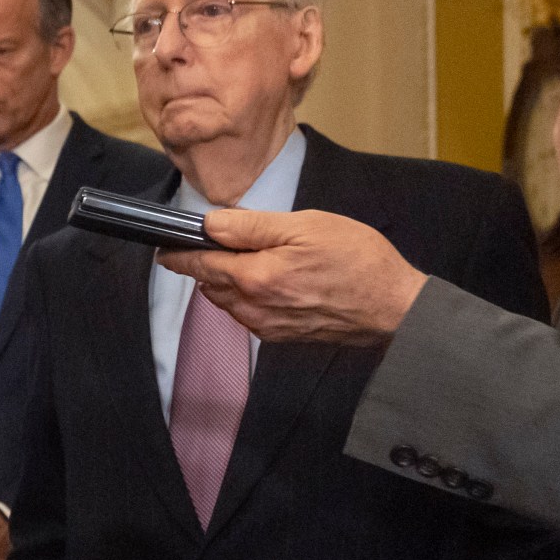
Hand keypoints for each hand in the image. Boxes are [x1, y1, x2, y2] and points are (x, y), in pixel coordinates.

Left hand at [156, 209, 427, 345]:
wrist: (394, 306)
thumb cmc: (357, 260)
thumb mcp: (305, 226)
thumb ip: (251, 225)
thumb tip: (210, 223)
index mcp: (256, 277)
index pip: (200, 264)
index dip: (179, 254)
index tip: (165, 248)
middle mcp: (254, 307)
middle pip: (210, 284)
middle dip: (205, 265)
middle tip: (211, 244)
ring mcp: (267, 326)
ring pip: (227, 302)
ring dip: (226, 282)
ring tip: (247, 259)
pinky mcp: (281, 336)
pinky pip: (247, 316)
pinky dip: (246, 298)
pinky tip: (267, 282)